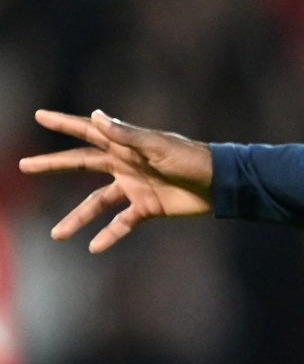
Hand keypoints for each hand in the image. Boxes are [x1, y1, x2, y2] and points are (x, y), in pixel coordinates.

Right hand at [19, 110, 213, 252]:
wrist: (220, 184)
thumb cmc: (192, 158)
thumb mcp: (157, 146)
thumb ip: (126, 135)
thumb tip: (95, 116)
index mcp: (125, 145)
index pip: (88, 131)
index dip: (64, 123)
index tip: (40, 115)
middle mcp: (125, 164)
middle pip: (81, 165)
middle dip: (53, 165)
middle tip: (24, 165)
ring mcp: (134, 187)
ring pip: (97, 202)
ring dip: (77, 218)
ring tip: (57, 234)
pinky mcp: (148, 207)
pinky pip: (123, 223)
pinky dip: (109, 235)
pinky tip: (94, 248)